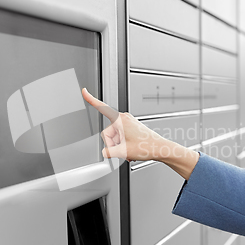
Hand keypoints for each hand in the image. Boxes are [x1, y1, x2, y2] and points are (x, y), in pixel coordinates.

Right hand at [82, 88, 198, 179]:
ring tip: (130, 150)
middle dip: (113, 143)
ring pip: (115, 135)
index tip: (84, 91)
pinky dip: (124, 144)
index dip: (91, 99)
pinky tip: (131, 149)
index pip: (102, 107)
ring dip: (120, 145)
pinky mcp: (132, 127)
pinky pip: (122, 135)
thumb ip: (108, 152)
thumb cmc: (146, 147)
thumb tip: (105, 152)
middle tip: (124, 150)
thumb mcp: (123, 152)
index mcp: (120, 119)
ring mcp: (129, 122)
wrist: (160, 148)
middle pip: (108, 131)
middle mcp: (124, 118)